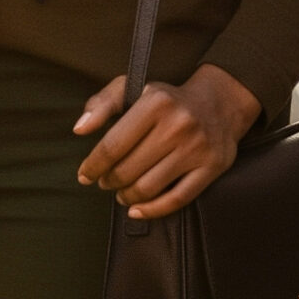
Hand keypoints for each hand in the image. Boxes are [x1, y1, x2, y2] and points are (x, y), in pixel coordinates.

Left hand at [75, 64, 263, 219]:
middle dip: (110, 181)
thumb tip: (80, 130)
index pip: (113, 145)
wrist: (219, 103)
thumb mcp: (133, 87)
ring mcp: (197, 148)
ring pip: (149, 187)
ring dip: (127, 197)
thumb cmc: (166, 99)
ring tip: (121, 193)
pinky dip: (153, 210)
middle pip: (129, 169)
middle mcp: (178, 125)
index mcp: (156, 103)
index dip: (93, 165)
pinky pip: (178, 199)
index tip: (84, 175)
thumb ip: (101, 104)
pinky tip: (137, 210)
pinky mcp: (212, 166)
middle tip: (105, 183)